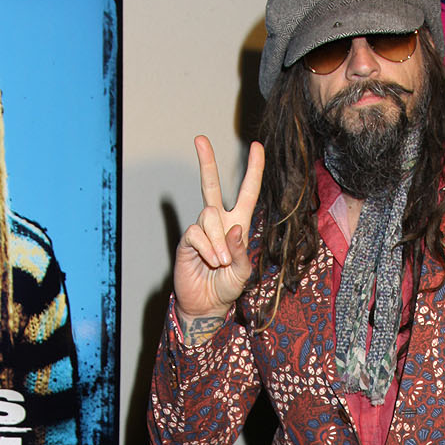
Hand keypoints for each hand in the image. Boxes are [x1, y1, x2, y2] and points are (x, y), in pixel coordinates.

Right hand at [173, 135, 264, 338]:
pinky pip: (196, 233)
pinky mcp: (187, 240)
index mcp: (238, 224)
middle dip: (206, 162)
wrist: (206, 305)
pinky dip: (206, 248)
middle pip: (211, 185)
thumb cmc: (227, 287)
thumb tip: (234, 228)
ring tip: (220, 262)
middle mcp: (218, 222)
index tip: (257, 147)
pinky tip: (209, 262)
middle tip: (200, 139)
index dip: (253, 170)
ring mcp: (201, 230)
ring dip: (217, 241)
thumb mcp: (243, 272)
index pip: (247, 192)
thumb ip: (242, 251)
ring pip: (208, 215)